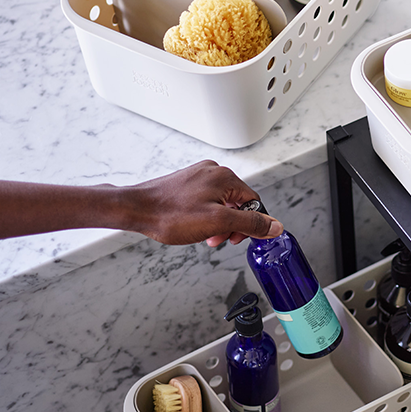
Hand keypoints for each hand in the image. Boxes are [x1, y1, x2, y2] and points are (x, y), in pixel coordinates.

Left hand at [126, 160, 282, 245]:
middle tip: (218, 239)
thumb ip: (250, 223)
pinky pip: (207, 201)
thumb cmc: (170, 215)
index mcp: (225, 177)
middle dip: (231, 224)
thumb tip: (274, 226)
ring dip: (218, 223)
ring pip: (222, 203)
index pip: (253, 202)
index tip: (237, 238)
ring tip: (204, 235)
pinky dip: (205, 216)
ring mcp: (199, 176)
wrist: (136, 209)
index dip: (249, 224)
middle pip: (238, 202)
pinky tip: (194, 226)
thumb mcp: (218, 222)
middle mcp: (213, 172)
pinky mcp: (187, 183)